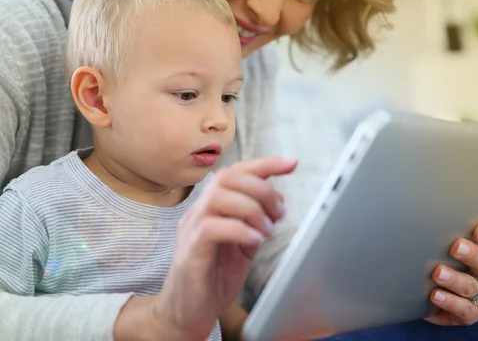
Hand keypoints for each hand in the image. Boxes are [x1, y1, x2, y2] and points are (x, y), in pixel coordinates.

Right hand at [156, 156, 297, 339]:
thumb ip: (255, 222)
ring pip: (218, 196)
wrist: (187, 314)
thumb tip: (278, 201)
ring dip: (252, 209)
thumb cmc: (213, 279)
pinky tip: (254, 241)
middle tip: (279, 213)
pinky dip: (240, 230)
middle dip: (262, 190)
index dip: (264, 164)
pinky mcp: (190, 251)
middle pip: (228, 178)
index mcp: (211, 208)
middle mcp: (198, 212)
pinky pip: (211, 228)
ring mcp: (190, 230)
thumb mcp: (242, 244)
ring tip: (267, 230)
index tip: (291, 163)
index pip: (235, 172)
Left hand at [425, 221, 477, 325]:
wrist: (434, 292)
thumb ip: (444, 232)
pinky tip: (435, 295)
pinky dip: (450, 302)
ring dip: (455, 279)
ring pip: (472, 286)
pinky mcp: (471, 313)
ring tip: (438, 273)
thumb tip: (420, 214)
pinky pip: (464, 310)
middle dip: (472, 254)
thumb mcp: (446, 243)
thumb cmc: (443, 258)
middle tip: (456, 247)